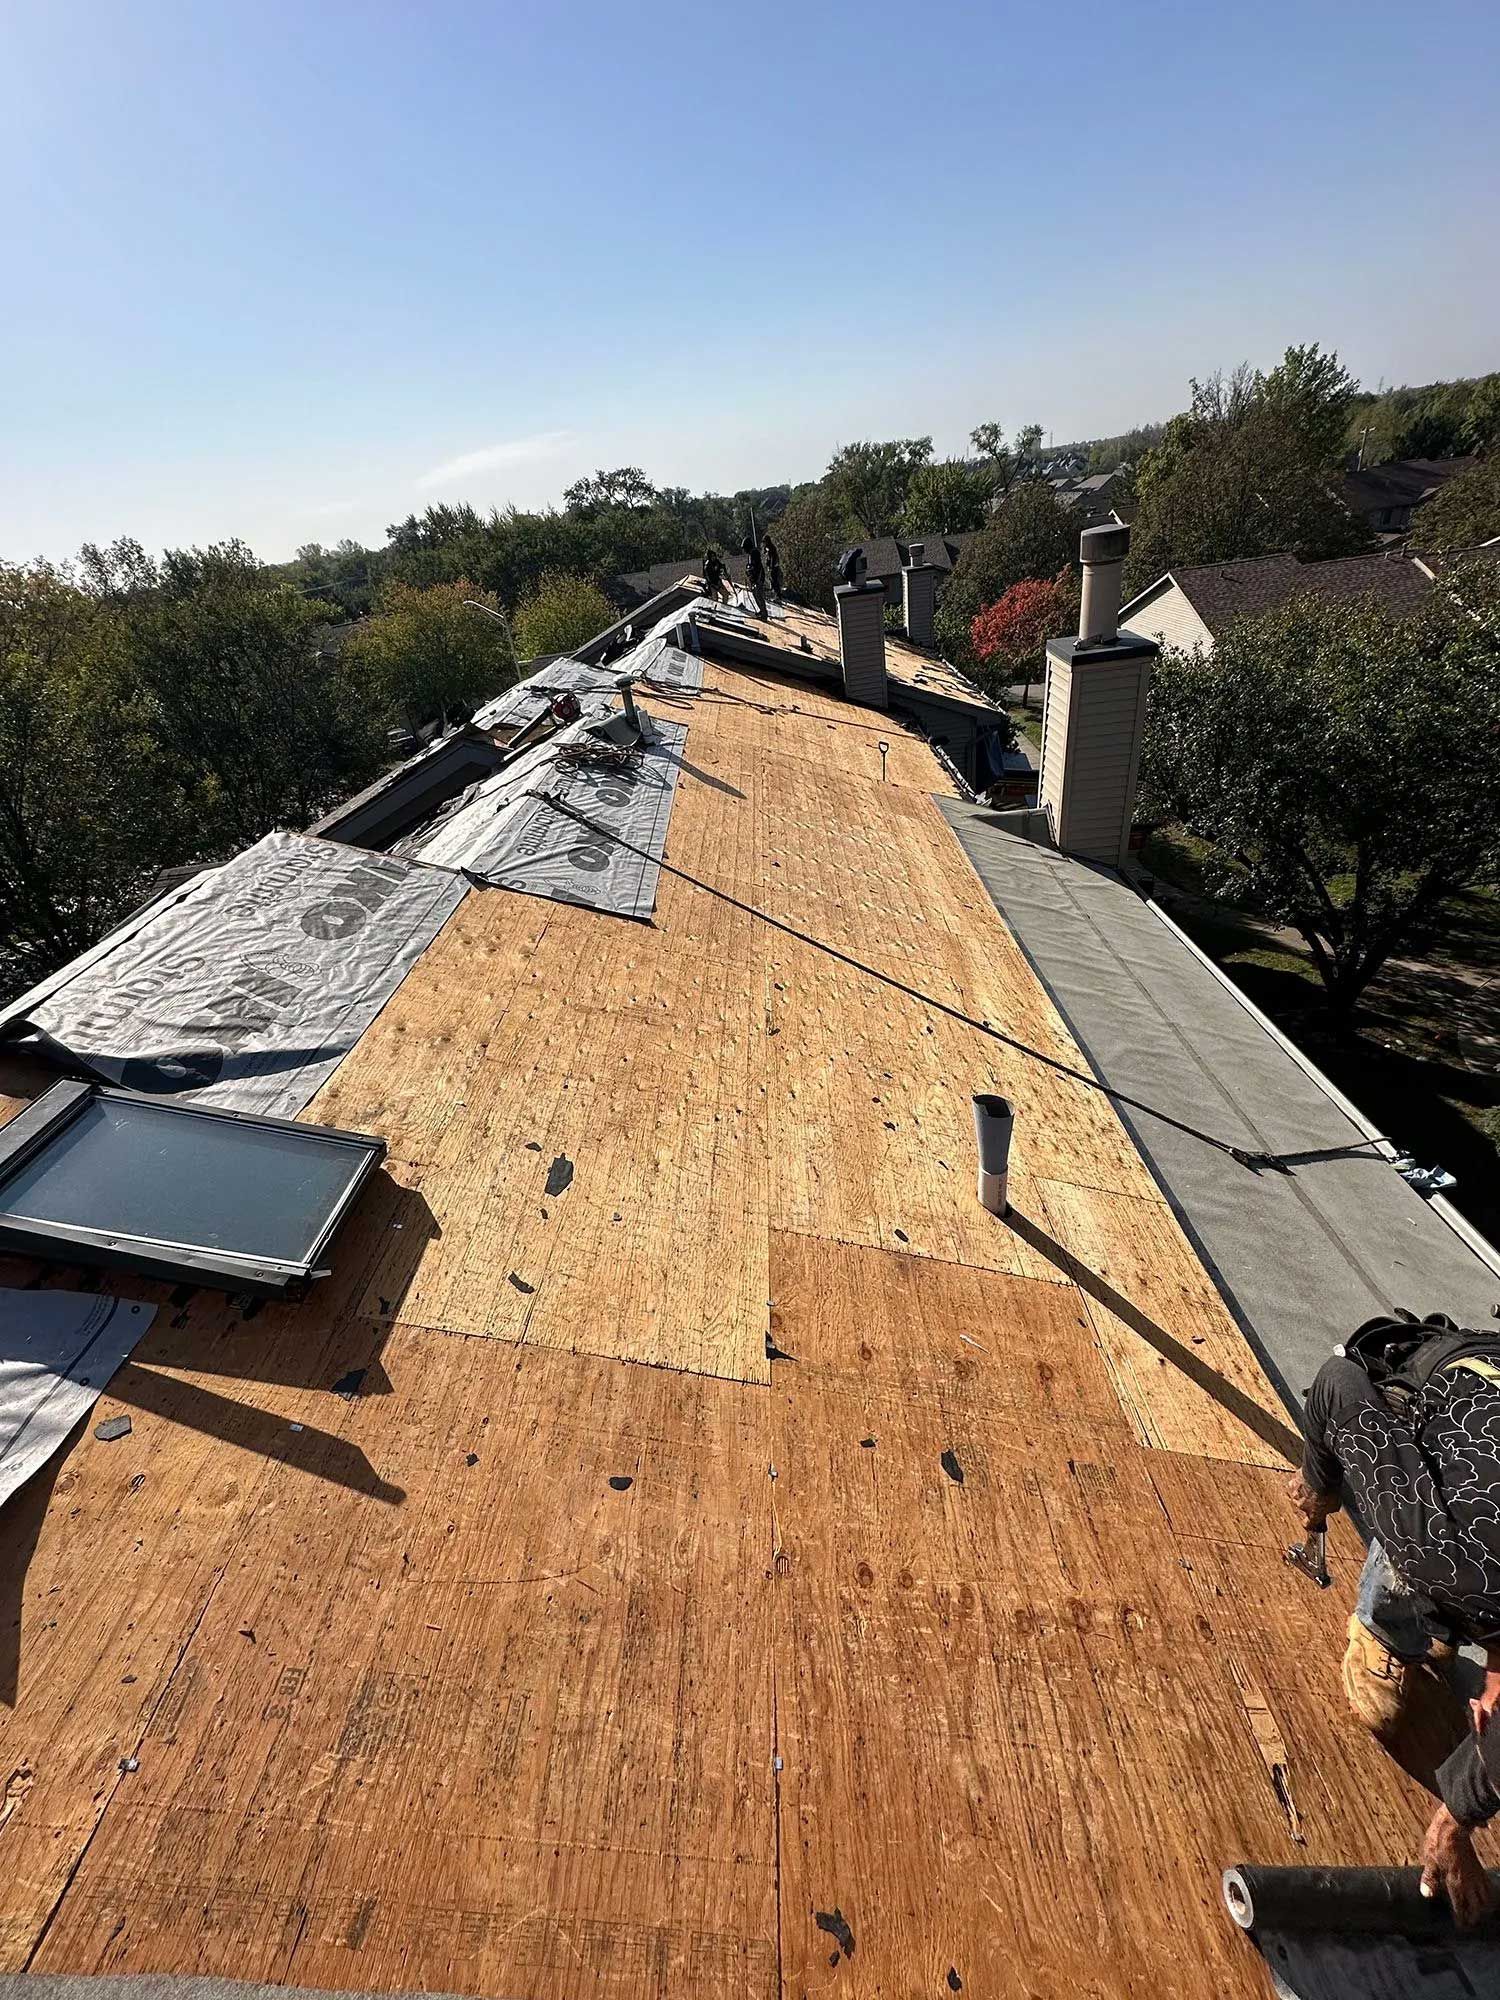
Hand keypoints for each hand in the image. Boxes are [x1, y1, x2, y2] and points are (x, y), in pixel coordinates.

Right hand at [1284, 1470, 1338, 1532]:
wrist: (1322, 1473)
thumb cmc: (1330, 1489)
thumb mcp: (1336, 1505)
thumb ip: (1329, 1510)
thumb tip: (1328, 1509)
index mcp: (1313, 1515)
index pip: (1308, 1525)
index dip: (1311, 1524)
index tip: (1315, 1522)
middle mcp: (1302, 1507)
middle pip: (1302, 1511)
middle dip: (1308, 1508)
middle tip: (1316, 1502)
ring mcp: (1296, 1495)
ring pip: (1297, 1499)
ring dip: (1303, 1496)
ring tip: (1311, 1490)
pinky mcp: (1293, 1483)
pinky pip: (1295, 1487)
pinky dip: (1300, 1485)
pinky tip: (1306, 1482)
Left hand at [1421, 1805, 1494, 1927]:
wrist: (1454, 1825)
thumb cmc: (1439, 1842)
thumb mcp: (1430, 1859)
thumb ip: (1429, 1878)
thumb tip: (1426, 1895)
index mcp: (1455, 1882)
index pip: (1461, 1908)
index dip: (1462, 1920)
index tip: (1461, 1927)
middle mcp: (1469, 1882)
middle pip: (1477, 1907)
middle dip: (1474, 1917)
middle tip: (1470, 1923)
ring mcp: (1476, 1875)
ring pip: (1485, 1898)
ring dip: (1483, 1908)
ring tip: (1478, 1912)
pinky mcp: (1479, 1867)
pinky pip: (1487, 1886)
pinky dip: (1487, 1895)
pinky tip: (1484, 1895)